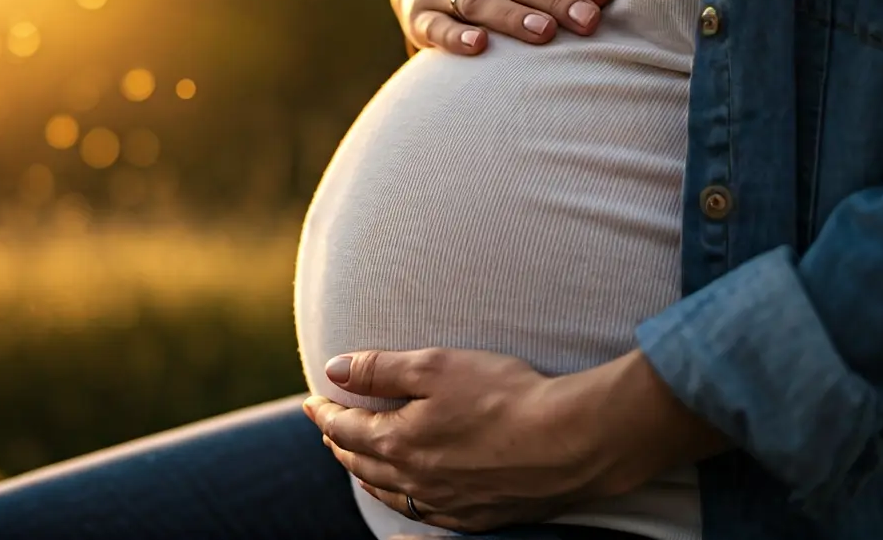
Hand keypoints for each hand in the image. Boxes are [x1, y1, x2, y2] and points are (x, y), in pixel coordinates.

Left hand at [303, 348, 726, 532]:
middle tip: (328, 427)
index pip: (347, 427)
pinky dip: (401, 497)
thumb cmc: (505, 396)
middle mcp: (416, 479)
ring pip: (388, 491)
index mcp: (400, 442)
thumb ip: (380, 369)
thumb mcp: (436, 367)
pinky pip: (422, 512)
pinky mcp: (476, 516)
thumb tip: (332, 369)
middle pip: (362, 462)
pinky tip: (405, 492)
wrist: (571, 442)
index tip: (312, 400)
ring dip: (364, 472)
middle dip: (340, 441)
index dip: (325, 412)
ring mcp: (446, 503)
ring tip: (355, 458)